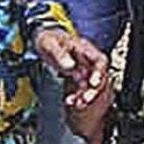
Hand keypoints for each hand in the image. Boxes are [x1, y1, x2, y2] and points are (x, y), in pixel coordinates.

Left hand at [34, 28, 111, 143]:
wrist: (43, 40)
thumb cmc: (48, 39)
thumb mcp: (50, 43)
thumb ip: (60, 54)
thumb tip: (69, 65)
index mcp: (84, 48)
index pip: (99, 60)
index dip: (99, 72)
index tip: (94, 83)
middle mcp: (87, 59)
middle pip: (98, 76)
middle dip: (94, 89)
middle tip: (86, 99)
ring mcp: (83, 68)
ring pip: (90, 84)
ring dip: (85, 95)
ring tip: (78, 104)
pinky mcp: (77, 75)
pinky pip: (81, 88)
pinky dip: (77, 96)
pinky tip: (71, 101)